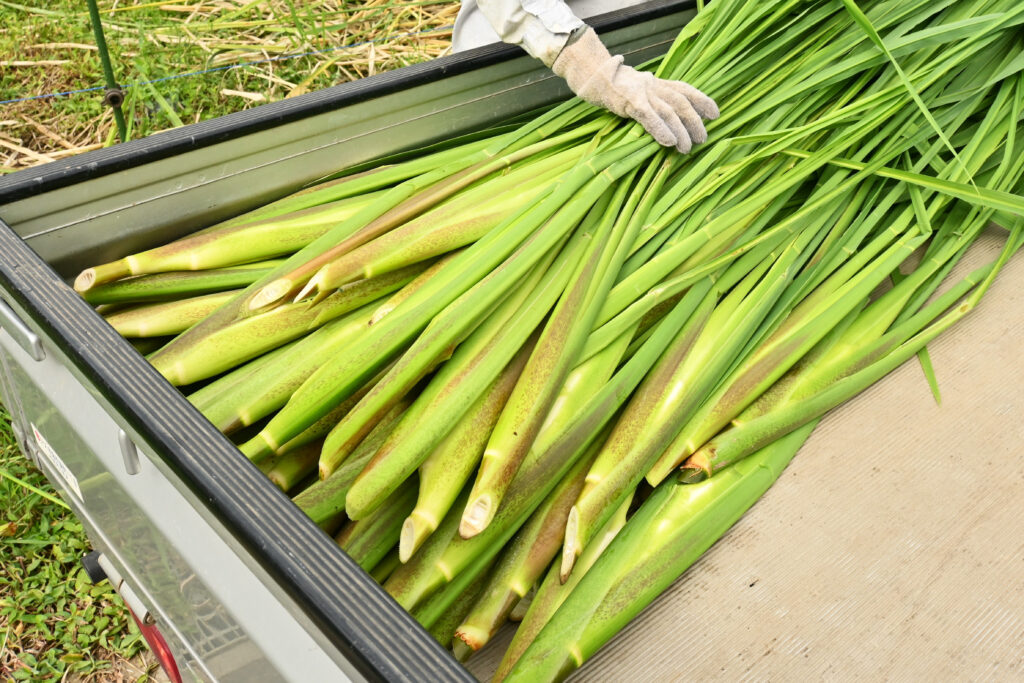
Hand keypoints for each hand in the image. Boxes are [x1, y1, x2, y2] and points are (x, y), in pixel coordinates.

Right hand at [552, 27, 718, 152]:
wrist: (591, 75)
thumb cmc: (613, 88)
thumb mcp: (638, 89)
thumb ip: (652, 100)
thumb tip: (669, 120)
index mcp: (657, 83)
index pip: (685, 89)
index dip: (702, 100)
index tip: (715, 114)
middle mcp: (654, 86)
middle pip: (681, 102)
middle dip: (694, 121)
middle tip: (702, 139)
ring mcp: (642, 93)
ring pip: (668, 111)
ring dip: (680, 131)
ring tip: (687, 148)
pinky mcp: (629, 102)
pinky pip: (648, 115)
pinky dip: (659, 129)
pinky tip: (668, 142)